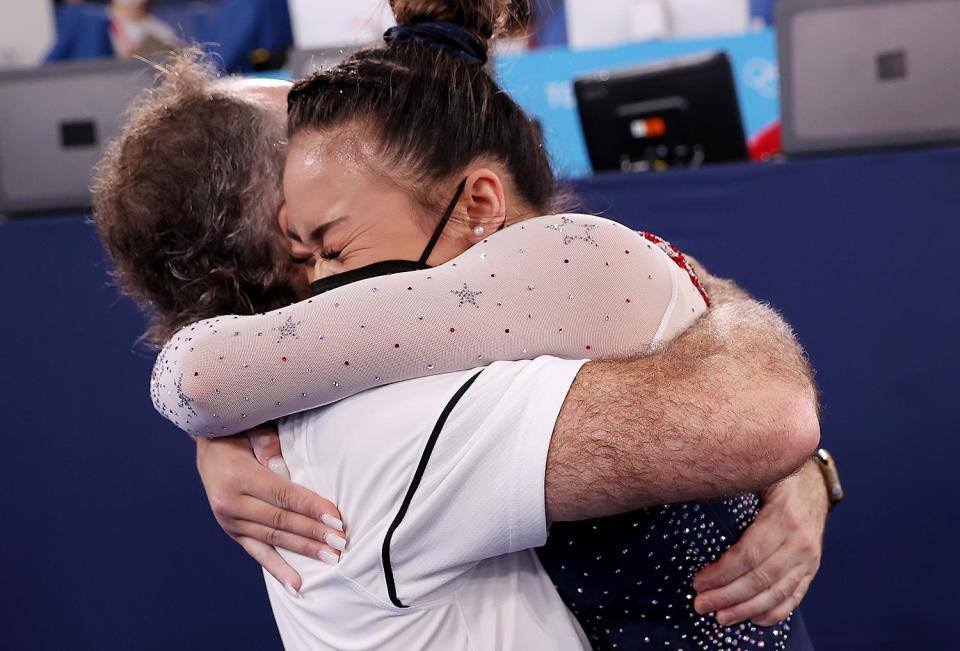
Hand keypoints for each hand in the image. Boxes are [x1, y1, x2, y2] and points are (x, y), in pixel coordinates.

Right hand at [195, 426, 345, 593]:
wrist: (208, 447)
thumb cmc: (238, 434)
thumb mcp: (252, 430)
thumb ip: (267, 444)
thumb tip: (283, 466)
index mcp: (238, 477)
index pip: (282, 495)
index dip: (310, 507)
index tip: (336, 517)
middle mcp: (230, 503)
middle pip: (280, 521)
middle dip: (313, 532)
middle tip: (340, 542)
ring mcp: (229, 522)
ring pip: (272, 539)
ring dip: (303, 550)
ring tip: (330, 558)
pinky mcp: (233, 532)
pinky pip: (257, 553)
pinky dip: (277, 569)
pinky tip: (296, 585)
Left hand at [692, 459, 827, 626]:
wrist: (815, 481)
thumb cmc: (778, 477)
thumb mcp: (759, 475)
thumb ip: (735, 489)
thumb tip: (699, 496)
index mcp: (783, 518)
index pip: (749, 555)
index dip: (722, 573)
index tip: (698, 582)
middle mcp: (799, 542)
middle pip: (760, 579)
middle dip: (727, 596)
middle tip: (701, 604)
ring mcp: (809, 558)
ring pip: (776, 593)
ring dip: (746, 609)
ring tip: (720, 617)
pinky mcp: (812, 568)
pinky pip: (795, 596)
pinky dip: (775, 612)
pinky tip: (754, 620)